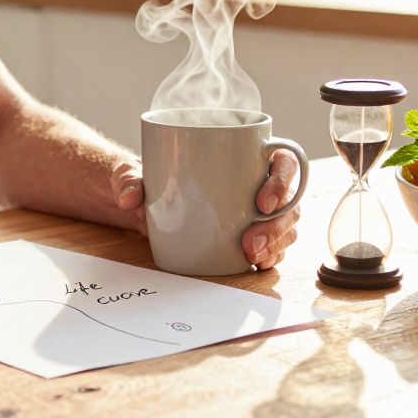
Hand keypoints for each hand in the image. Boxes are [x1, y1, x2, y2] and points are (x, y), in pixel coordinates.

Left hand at [111, 149, 300, 269]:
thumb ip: (128, 178)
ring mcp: (259, 209)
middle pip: (289, 200)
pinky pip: (274, 244)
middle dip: (277, 225)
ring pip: (286, 224)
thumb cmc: (150, 176)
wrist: (145, 202)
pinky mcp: (251, 232)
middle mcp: (259, 180)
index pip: (283, 159)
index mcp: (245, 153)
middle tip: (250, 243)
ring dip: (276, 243)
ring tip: (252, 256)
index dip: (282, 179)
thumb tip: (129, 198)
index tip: (261, 201)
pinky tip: (259, 263)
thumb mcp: (133, 172)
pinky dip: (272, 255)